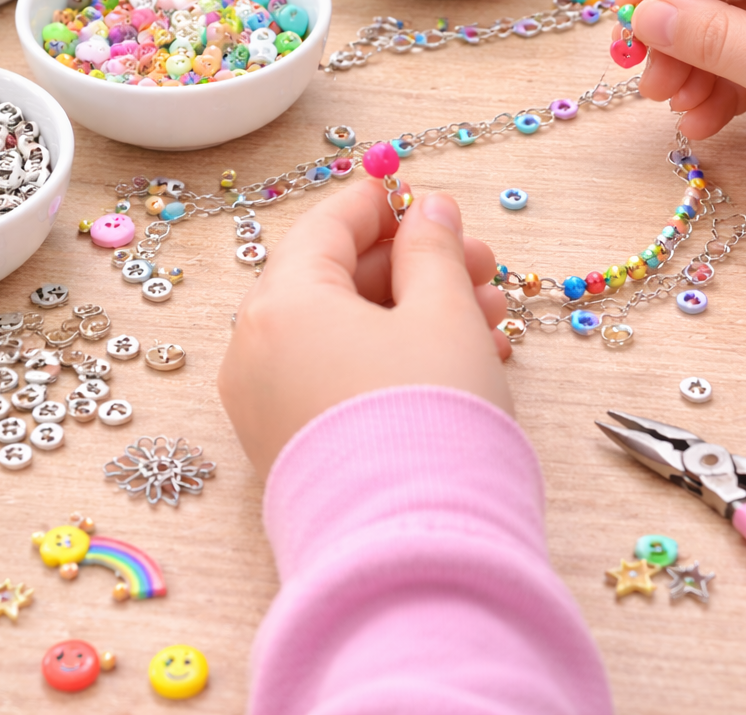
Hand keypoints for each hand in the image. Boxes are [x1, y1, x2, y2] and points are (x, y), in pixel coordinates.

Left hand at [218, 180, 511, 478]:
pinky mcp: (290, 444)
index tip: (420, 194)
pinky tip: (456, 354)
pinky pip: (337, 375)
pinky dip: (390, 355)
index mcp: (282, 305)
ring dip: (414, 311)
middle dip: (415, 265)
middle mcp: (257, 351)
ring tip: (488, 312)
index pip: (326, 227)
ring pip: (344, 331)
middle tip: (480, 262)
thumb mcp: (443, 313)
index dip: (379, 204)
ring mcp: (268, 403)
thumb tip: (430, 211)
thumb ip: (434, 250)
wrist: (413, 552)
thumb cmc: (430, 415)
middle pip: (337, 280)